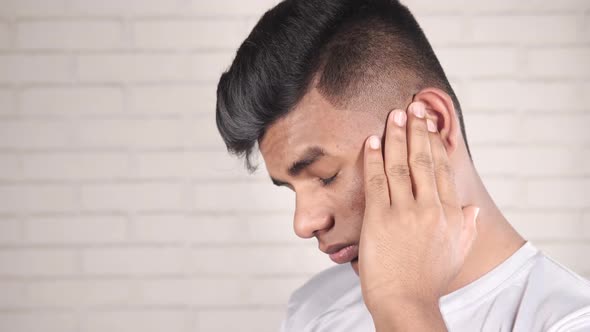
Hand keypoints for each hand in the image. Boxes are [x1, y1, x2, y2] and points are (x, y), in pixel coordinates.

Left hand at [358, 102, 478, 322]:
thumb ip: (466, 228)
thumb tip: (472, 209)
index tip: (430, 123)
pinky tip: (372, 140)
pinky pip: (377, 181)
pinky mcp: (380, 218)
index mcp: (450, 214)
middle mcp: (431, 208)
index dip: (435, 142)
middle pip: (424, 160)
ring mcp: (405, 212)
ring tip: (394, 115)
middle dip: (418, 130)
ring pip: (400, 165)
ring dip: (396, 136)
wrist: (405, 301)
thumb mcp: (457, 254)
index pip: (444, 169)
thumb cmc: (429, 280)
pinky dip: (374, 158)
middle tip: (413, 107)